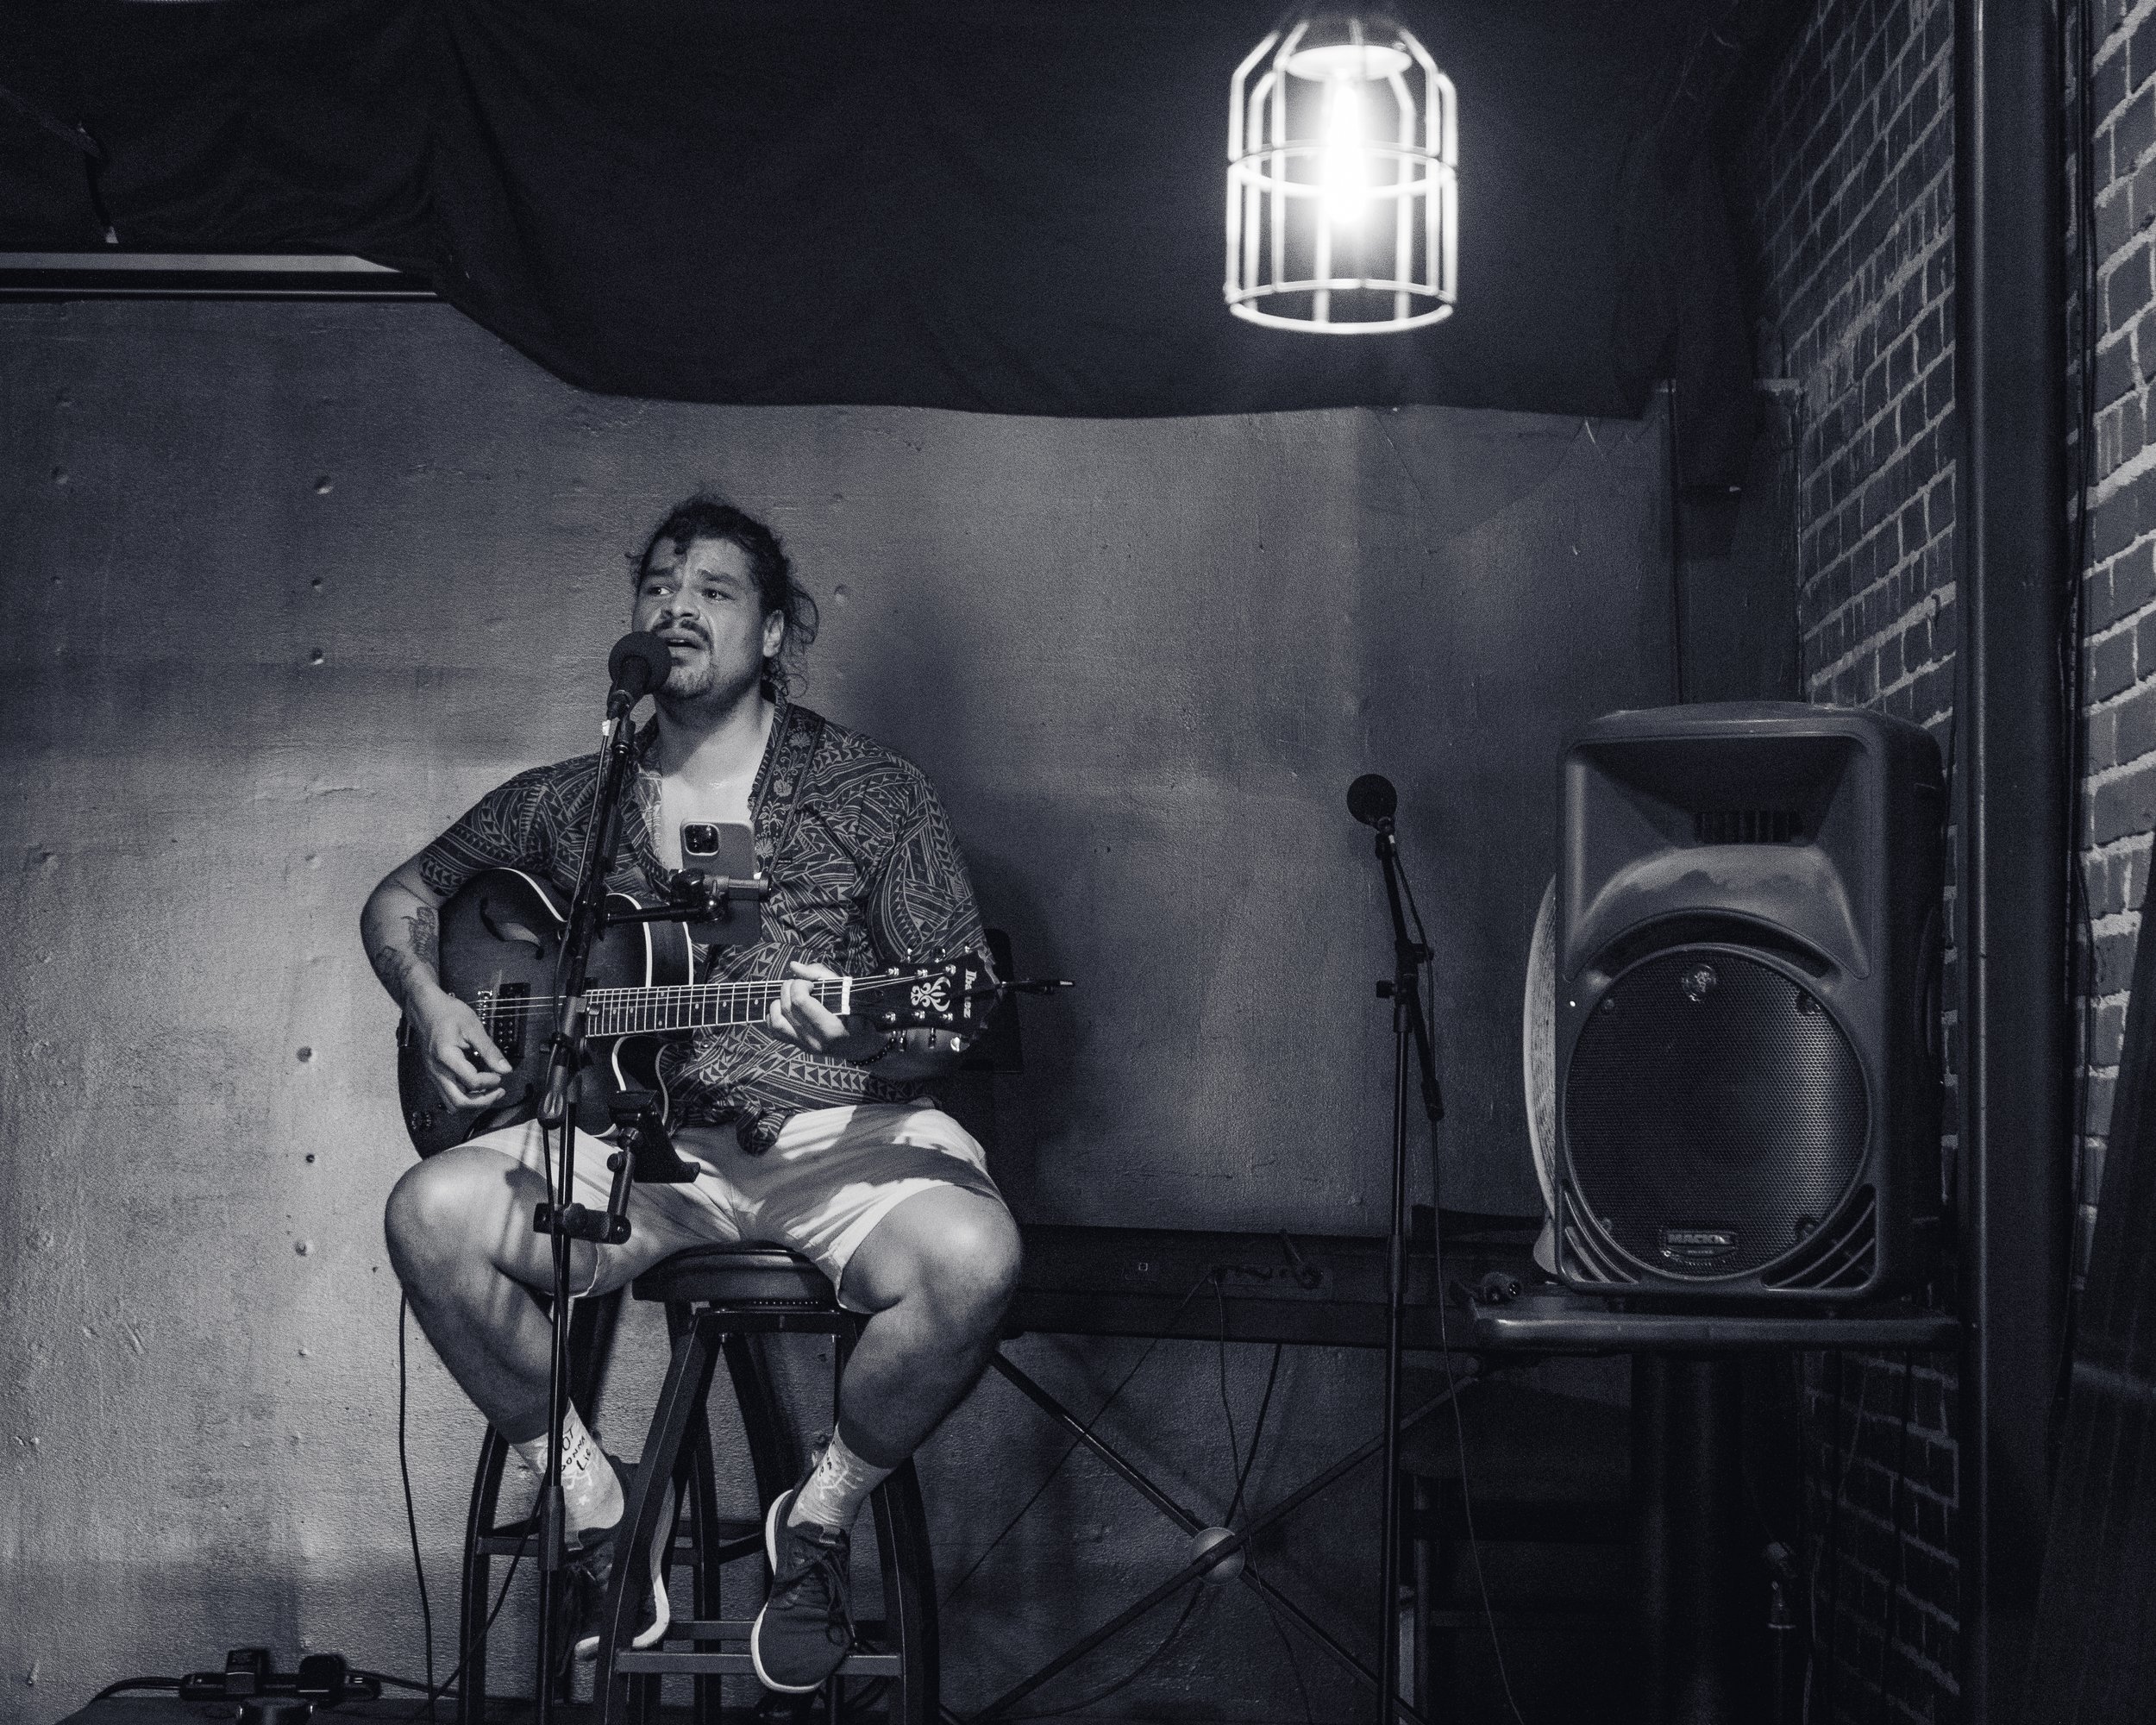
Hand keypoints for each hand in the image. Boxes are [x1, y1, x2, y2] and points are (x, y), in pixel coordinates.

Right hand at [409, 989, 513, 1108]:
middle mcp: (437, 1071)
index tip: (500, 1075)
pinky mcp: (435, 1075)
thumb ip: (490, 1050)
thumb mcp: (473, 1027)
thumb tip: (505, 1069)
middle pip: (459, 1102)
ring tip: (489, 1092)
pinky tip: (477, 1089)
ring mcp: (434, 1075)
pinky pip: (449, 1095)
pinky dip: (465, 1097)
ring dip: (473, 1103)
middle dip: (483, 1102)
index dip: (490, 1081)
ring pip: (452, 1103)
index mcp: (446, 1057)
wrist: (426, 1009)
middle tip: (498, 1092)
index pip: (472, 1082)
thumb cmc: (447, 1013)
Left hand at [765, 960, 884, 1061]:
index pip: (800, 1001)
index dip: (801, 984)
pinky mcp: (800, 1047)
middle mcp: (816, 1040)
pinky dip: (774, 1016)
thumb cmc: (861, 1014)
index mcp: (832, 1028)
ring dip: (779, 1002)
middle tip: (801, 985)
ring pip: (776, 1021)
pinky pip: (775, 1032)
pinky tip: (785, 1008)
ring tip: (791, 996)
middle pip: (787, 1007)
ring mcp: (806, 1046)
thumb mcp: (848, 990)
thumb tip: (793, 966)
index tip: (811, 984)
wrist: (864, 1044)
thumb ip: (821, 975)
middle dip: (789, 988)